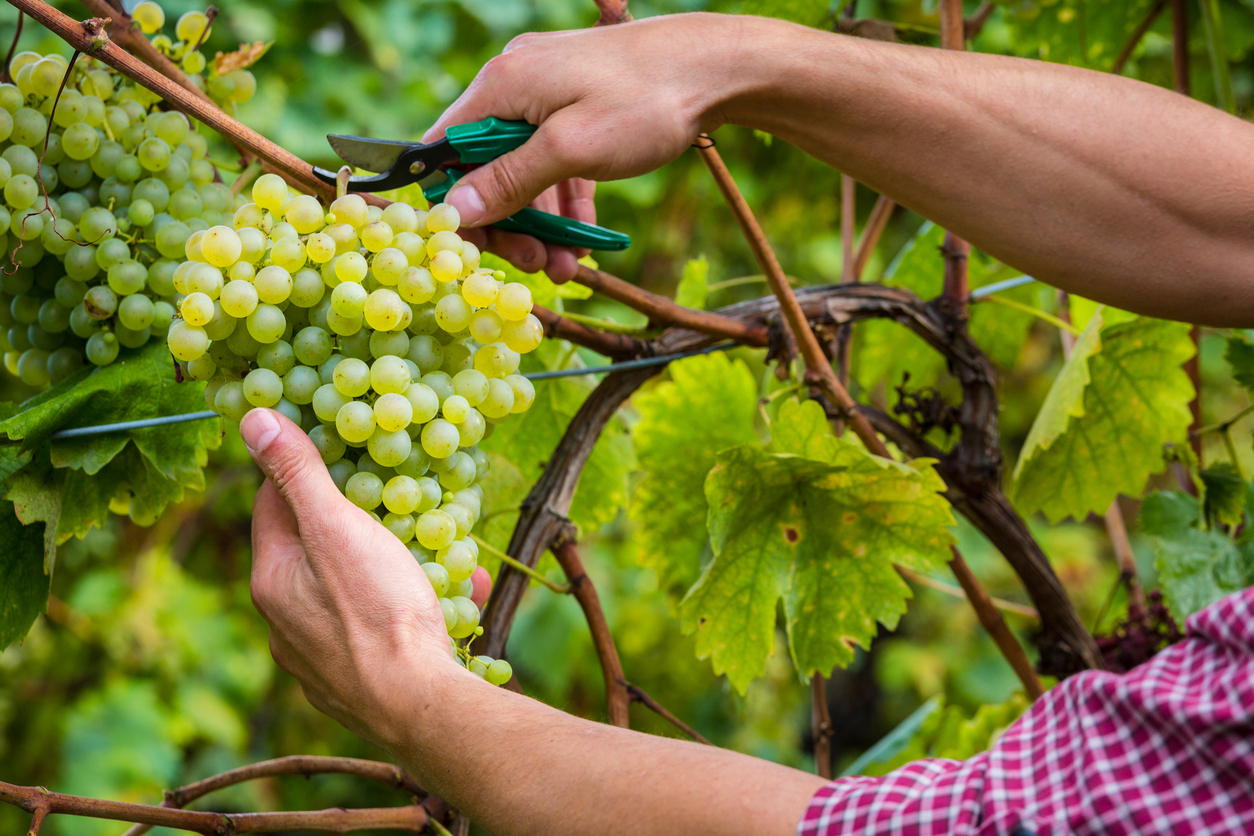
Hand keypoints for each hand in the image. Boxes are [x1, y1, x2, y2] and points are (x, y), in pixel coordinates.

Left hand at [239, 408, 490, 746]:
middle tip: (394, 497)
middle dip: (354, 520)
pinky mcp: (356, 685)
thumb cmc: (376, 611)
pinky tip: (453, 602)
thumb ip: (298, 473)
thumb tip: (252, 418)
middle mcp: (284, 623)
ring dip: (389, 567)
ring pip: (352, 593)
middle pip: (314, 550)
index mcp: (272, 579)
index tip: (338, 449)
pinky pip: (381, 632)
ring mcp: (319, 659)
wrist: (418, 706)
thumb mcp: (336, 526)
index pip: (272, 503)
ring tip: (432, 548)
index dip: (303, 470)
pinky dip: (410, 610)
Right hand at [423, 13, 739, 280]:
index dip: (455, 203)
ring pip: (525, 171)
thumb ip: (511, 179)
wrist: (716, 68)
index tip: (479, 248)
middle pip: (486, 167)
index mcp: (501, 85)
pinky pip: (556, 163)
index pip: (447, 149)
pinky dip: (565, 202)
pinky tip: (581, 240)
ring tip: (566, 265)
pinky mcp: (578, 108)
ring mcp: (549, 95)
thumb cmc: (645, 101)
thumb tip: (455, 210)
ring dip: (540, 222)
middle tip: (535, 263)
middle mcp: (516, 85)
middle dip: (508, 222)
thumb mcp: (571, 149)